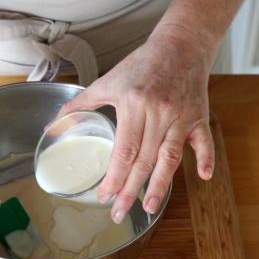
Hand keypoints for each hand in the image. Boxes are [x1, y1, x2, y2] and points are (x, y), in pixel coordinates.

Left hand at [58, 29, 214, 222]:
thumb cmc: (142, 64)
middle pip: (143, 161)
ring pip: (170, 158)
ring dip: (160, 185)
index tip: (104, 196)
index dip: (113, 177)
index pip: (123, 151)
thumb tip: (53, 125)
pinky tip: (203, 177)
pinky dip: (205, 158)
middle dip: (129, 190)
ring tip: (149, 207)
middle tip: (118, 213)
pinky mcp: (199, 116)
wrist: (180, 44)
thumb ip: (80, 104)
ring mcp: (181, 116)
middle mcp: (159, 113)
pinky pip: (203, 141)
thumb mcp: (108, 81)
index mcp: (134, 104)